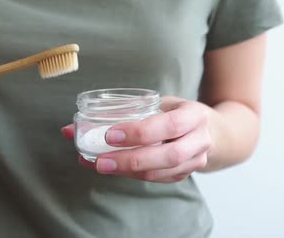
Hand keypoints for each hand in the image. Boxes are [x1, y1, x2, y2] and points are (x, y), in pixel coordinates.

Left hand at [61, 97, 212, 182]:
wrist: (213, 130)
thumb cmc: (177, 112)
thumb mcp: (159, 102)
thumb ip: (121, 111)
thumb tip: (70, 128)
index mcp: (193, 114)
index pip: (168, 124)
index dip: (139, 132)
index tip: (109, 134)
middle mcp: (199, 139)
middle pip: (167, 155)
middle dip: (131, 159)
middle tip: (100, 160)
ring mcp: (196, 160)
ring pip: (162, 172)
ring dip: (129, 171)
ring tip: (101, 166)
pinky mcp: (186, 174)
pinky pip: (159, 179)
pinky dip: (134, 175)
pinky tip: (115, 170)